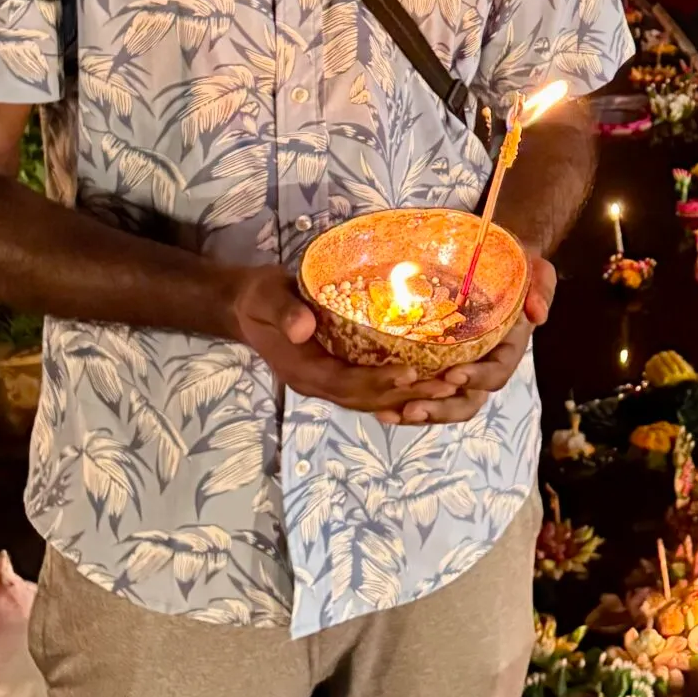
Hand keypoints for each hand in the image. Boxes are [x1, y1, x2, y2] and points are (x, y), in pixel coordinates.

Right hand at [222, 263, 475, 417]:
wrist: (247, 306)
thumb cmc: (259, 298)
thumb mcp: (265, 297)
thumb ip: (283, 312)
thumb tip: (303, 327)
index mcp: (303, 370)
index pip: (345, 383)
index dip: (378, 381)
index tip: (411, 372)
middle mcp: (318, 383)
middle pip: (366, 398)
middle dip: (406, 395)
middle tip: (448, 386)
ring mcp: (328, 381)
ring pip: (372, 399)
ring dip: (409, 397)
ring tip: (450, 389)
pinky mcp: (338, 372)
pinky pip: (370, 388)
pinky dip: (398, 390)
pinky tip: (427, 384)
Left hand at [379, 250, 556, 425]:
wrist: (494, 259)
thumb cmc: (515, 265)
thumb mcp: (535, 270)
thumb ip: (541, 287)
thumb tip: (537, 313)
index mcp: (507, 348)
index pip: (496, 373)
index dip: (477, 378)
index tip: (453, 374)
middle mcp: (483, 365)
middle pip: (467, 401)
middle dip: (441, 409)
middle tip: (413, 408)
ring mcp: (459, 366)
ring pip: (442, 402)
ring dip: (418, 413)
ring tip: (388, 413)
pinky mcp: (435, 362)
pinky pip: (421, 388)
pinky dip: (401, 399)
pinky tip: (377, 405)